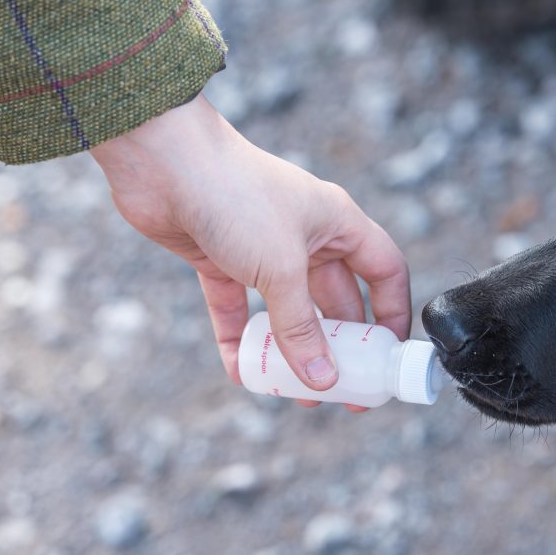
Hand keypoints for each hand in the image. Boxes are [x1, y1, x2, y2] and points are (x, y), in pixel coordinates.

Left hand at [89, 96, 410, 411]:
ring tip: (294, 393)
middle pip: (335, 300)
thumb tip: (323, 380)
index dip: (392, 313)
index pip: (383, 270)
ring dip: (290, 351)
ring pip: (285, 310)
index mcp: (337, 223)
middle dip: (338, 346)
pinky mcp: (220, 258)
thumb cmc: (236, 195)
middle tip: (340, 390)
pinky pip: (236, 309)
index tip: (390, 359)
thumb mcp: (281, 268)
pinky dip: (238, 340)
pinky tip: (240, 372)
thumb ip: (302, 327)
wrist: (162, 160)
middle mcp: (305, 236)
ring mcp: (261, 248)